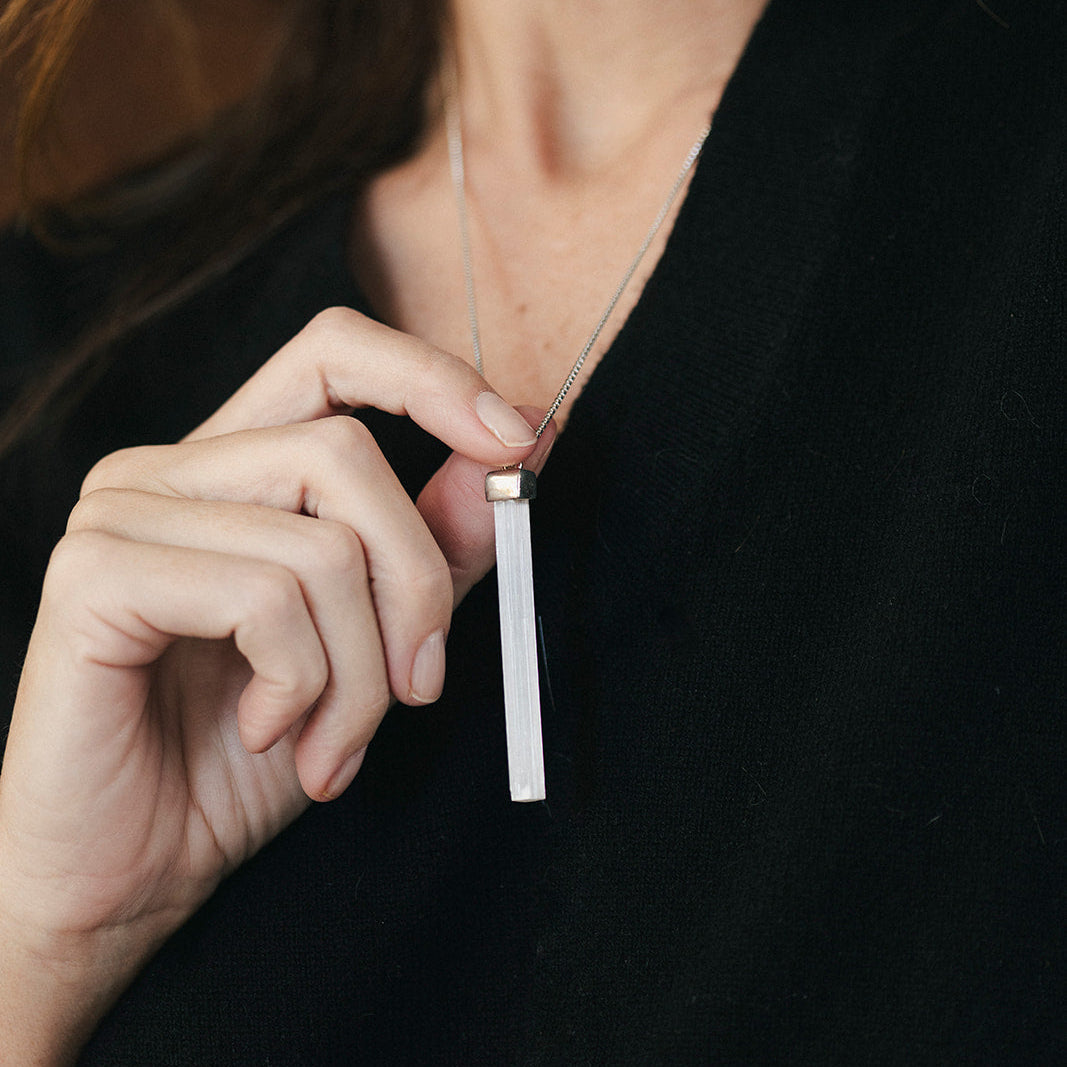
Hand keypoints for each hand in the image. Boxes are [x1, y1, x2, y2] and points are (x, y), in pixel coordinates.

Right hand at [0, 308, 554, 1062]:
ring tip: (334, 743)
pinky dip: (300, 683)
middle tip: (421, 688)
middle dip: (416, 585)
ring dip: (362, 671)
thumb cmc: (246, 756)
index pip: (333, 353)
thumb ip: (432, 547)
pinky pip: (263, 598)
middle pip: (347, 453)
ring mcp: (122, 513)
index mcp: (234, 467)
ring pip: (319, 544)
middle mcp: (170, 470)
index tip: (517, 439)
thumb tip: (513, 453)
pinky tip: (269, 731)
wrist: (130, 871)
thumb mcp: (372, 647)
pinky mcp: (94, 576)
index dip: (433, 378)